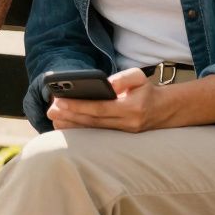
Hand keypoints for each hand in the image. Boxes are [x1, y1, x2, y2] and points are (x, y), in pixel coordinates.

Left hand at [47, 68, 163, 131]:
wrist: (164, 110)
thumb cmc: (147, 90)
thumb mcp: (139, 77)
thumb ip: (122, 78)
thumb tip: (104, 83)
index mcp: (131, 108)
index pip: (100, 108)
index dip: (79, 106)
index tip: (61, 101)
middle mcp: (126, 124)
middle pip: (93, 122)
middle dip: (70, 116)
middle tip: (51, 111)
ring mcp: (122, 133)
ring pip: (93, 131)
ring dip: (72, 126)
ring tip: (54, 119)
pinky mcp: (118, 137)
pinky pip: (97, 134)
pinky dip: (80, 130)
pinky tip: (66, 126)